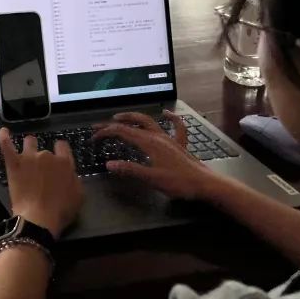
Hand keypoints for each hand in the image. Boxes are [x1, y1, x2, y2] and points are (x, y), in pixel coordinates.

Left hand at [0, 127, 82, 238]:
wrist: (39, 218)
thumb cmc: (61, 211)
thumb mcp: (78, 195)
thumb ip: (74, 178)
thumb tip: (69, 172)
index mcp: (64, 162)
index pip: (62, 145)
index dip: (60, 151)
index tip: (58, 158)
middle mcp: (47, 155)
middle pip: (45, 149)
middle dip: (44, 159)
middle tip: (42, 174)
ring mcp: (28, 157)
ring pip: (29, 142)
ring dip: (29, 147)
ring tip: (27, 158)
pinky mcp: (13, 163)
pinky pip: (6, 144)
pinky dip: (4, 136)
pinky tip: (4, 132)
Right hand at [94, 111, 222, 200]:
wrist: (205, 184)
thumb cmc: (178, 182)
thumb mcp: (151, 178)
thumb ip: (129, 169)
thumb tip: (109, 164)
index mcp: (149, 143)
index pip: (122, 132)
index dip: (106, 133)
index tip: (94, 137)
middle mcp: (158, 136)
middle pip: (134, 122)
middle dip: (117, 121)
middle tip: (103, 125)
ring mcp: (169, 138)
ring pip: (150, 121)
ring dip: (134, 117)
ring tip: (122, 117)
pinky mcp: (179, 144)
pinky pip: (176, 127)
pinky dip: (170, 118)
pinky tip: (166, 113)